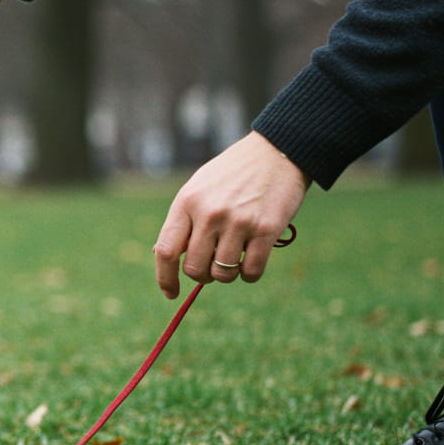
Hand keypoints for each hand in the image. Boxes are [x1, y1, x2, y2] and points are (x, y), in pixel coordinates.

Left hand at [153, 132, 310, 298]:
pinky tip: (251, 262)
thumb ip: (185, 221)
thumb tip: (168, 259)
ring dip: (227, 275)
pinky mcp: (266, 229)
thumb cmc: (233, 174)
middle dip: (202, 276)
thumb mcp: (199, 188)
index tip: (170, 293)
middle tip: (212, 266)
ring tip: (234, 259)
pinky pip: (252, 272)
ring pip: (222, 274)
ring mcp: (239, 222)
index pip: (165, 251)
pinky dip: (249, 274)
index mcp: (187, 202)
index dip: (165, 278)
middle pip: (194, 268)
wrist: (278, 151)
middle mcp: (210, 213)